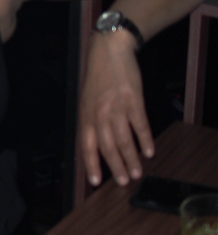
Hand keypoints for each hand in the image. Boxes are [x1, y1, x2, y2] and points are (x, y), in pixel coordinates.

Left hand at [79, 30, 153, 187]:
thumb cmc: (97, 77)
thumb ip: (90, 122)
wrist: (109, 52)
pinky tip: (149, 151)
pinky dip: (145, 140)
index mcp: (85, 116)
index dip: (91, 165)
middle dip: (116, 167)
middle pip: (107, 147)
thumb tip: (94, 144)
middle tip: (124, 182)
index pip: (86, 146)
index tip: (95, 182)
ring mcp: (116, 108)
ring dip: (132, 159)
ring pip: (124, 140)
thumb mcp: (86, 100)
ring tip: (137, 172)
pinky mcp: (133, 100)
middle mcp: (99, 114)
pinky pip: (140, 125)